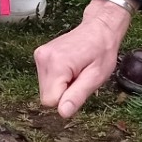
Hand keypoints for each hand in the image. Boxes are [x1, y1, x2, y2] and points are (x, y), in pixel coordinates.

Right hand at [34, 0, 133, 118]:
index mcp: (56, 64)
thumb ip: (77, 95)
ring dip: (60, 86)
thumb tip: (63, 113)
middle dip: (63, 93)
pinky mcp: (39, 54)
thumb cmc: (102, 51)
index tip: (79, 85)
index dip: (66, 99)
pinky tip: (69, 67)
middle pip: (46, 96)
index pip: (50, 101)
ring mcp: (39, 54)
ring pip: (45, 88)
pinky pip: (46, 79)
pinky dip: (57, 78)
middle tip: (79, 78)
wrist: (99, 28)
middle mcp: (43, 58)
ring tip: (76, 71)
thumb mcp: (96, 77)